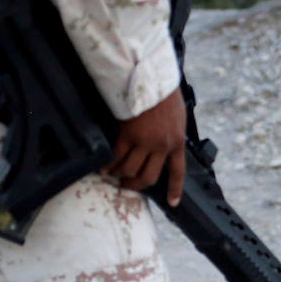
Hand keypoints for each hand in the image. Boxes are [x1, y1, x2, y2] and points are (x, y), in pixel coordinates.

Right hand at [106, 88, 186, 205]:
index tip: (172, 203)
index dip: (174, 189)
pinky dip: (109, 164)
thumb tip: (166, 143)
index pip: (177, 171)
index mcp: (177, 142)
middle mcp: (162, 146)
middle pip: (149, 177)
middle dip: (136, 184)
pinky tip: (103, 166)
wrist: (152, 78)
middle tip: (127, 185)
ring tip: (111, 174)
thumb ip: (172, 133)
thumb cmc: (164, 92)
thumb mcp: (177, 116)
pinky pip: (116, 156)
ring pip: (130, 169)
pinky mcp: (128, 135)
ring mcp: (145, 142)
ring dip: (120, 174)